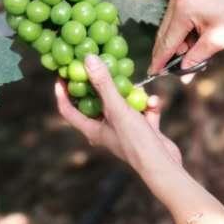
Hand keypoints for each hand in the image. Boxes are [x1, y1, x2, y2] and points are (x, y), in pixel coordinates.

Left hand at [55, 57, 182, 169]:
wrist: (163, 165)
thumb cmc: (135, 140)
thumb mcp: (117, 108)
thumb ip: (103, 84)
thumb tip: (87, 59)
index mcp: (92, 129)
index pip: (68, 110)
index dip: (62, 93)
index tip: (61, 75)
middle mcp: (105, 130)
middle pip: (96, 103)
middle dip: (101, 85)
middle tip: (99, 66)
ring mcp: (124, 130)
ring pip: (122, 104)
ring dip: (132, 94)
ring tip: (137, 88)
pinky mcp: (142, 130)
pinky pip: (142, 111)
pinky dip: (148, 105)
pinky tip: (154, 103)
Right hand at [149, 0, 223, 75]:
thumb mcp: (217, 40)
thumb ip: (197, 57)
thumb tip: (182, 74)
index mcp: (183, 9)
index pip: (167, 40)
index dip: (160, 59)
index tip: (152, 73)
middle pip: (164, 32)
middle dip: (166, 52)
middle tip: (166, 70)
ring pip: (169, 24)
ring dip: (175, 42)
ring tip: (187, 54)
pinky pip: (175, 15)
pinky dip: (180, 30)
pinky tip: (190, 40)